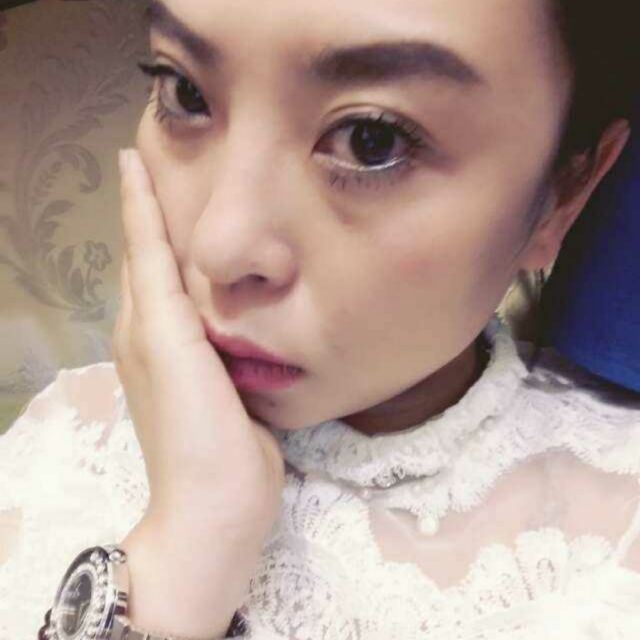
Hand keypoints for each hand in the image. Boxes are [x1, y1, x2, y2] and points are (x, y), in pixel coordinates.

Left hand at [113, 148, 284, 635]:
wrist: (216, 506)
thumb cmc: (195, 432)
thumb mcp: (175, 356)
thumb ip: (165, 299)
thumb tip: (157, 245)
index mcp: (143, 324)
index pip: (140, 247)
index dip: (137, 201)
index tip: (134, 154)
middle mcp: (153, 334)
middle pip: (148, 261)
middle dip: (149, 214)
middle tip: (163, 170)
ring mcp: (181, 356)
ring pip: (174, 286)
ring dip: (173, 246)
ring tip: (188, 210)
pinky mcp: (210, 374)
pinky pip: (201, 314)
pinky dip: (203, 284)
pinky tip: (220, 279)